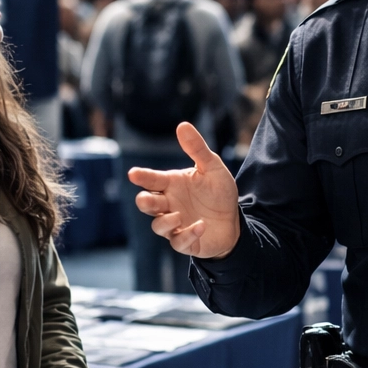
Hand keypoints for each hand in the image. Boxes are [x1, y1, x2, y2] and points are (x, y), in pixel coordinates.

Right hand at [128, 122, 240, 258]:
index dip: (142, 176)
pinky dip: (188, 235)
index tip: (133, 173)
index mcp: (171, 184)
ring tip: (178, 215)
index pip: (152, 179)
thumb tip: (182, 125)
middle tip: (146, 198)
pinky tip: (201, 226)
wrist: (234, 221)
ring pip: (158, 226)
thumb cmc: (219, 193)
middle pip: (147, 204)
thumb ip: (197, 148)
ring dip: (165, 221)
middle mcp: (169, 204)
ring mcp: (176, 224)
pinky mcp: (186, 242)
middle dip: (145, 202)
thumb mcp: (213, 167)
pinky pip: (179, 242)